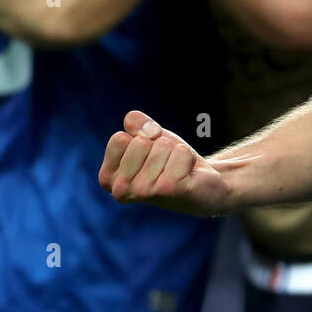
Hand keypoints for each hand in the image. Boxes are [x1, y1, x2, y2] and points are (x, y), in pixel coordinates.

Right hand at [100, 111, 235, 214]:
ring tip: (177, 169)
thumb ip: (136, 124)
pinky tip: (187, 174)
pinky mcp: (168, 190)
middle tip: (166, 164)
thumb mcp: (149, 137)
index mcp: (108, 178)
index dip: (140, 139)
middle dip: (159, 145)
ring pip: (162, 146)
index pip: (119, 139)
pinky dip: (188, 157)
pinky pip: (180, 153)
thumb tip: (132, 119)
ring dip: (175, 152)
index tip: (149, 155)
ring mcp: (143, 192)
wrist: (203, 184)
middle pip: (140, 142)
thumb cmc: (170, 160)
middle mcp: (120, 190)